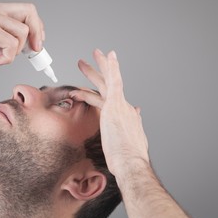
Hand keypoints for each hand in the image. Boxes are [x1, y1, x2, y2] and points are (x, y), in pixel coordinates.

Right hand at [0, 2, 44, 64]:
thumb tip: (15, 48)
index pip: (27, 11)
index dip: (37, 27)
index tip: (35, 44)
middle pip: (30, 12)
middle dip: (37, 35)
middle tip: (33, 52)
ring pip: (22, 32)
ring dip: (18, 51)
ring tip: (4, 58)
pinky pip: (10, 43)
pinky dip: (8, 57)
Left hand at [69, 49, 148, 175]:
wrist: (130, 162)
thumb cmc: (127, 159)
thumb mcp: (130, 141)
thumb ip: (132, 127)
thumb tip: (136, 116)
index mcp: (126, 117)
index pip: (114, 100)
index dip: (107, 91)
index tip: (106, 83)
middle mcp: (125, 108)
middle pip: (110, 86)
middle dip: (101, 72)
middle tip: (93, 62)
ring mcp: (120, 106)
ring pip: (106, 81)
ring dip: (94, 70)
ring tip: (81, 62)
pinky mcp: (115, 105)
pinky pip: (112, 81)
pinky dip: (111, 67)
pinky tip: (107, 56)